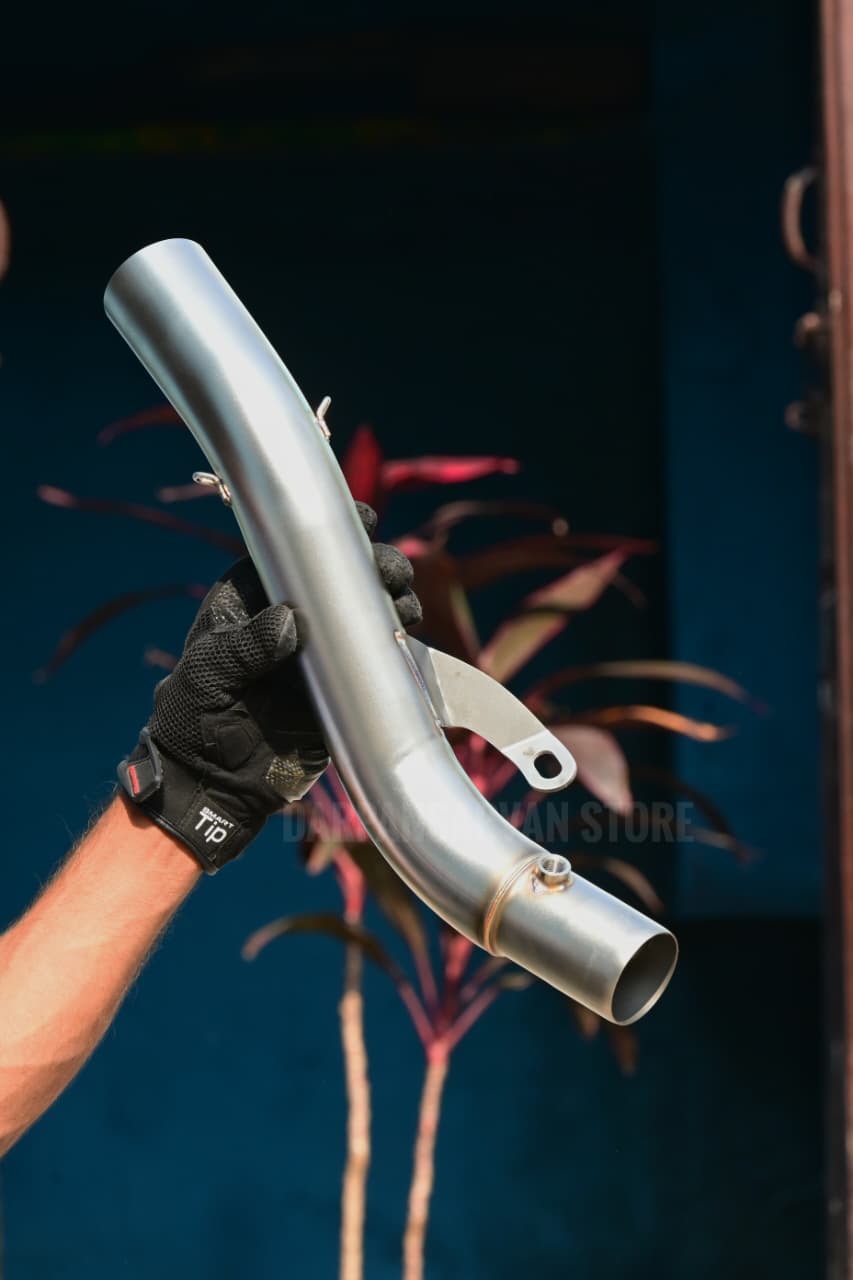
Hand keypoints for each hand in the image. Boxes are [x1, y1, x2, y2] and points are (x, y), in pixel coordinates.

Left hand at [118, 503, 420, 871]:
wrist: (211, 786)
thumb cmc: (192, 720)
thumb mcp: (208, 676)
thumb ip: (245, 647)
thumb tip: (290, 620)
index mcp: (251, 598)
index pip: (293, 553)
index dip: (327, 533)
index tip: (362, 520)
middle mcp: (290, 618)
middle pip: (340, 578)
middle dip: (373, 567)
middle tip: (393, 574)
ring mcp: (319, 653)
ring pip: (364, 613)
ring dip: (391, 603)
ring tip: (405, 607)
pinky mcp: (341, 688)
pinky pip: (374, 659)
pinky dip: (395, 645)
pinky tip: (408, 637)